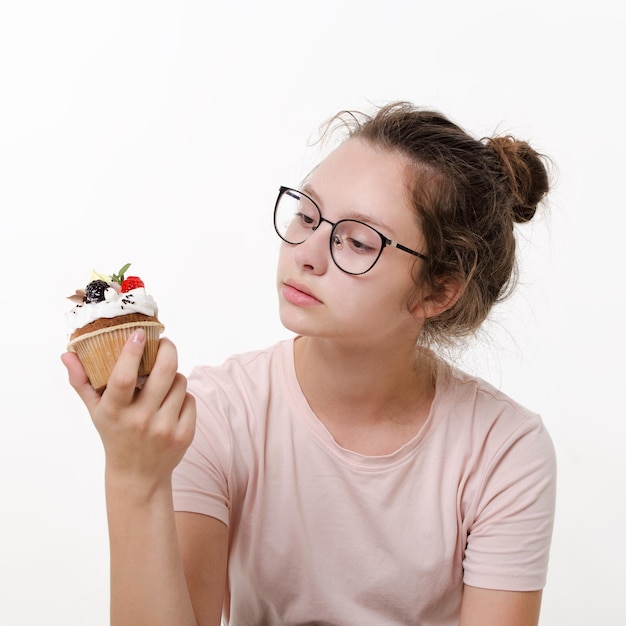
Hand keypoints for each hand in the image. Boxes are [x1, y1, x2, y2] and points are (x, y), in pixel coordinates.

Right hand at [61, 329, 195, 491]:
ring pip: (180, 382)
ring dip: (174, 375)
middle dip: (168, 349)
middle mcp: (140, 420)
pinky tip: (171, 403)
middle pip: (164, 372)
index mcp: (114, 411)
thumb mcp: (95, 411)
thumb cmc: (115, 435)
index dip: (132, 353)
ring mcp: (164, 428)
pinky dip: (182, 396)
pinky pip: (190, 399)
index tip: (138, 334)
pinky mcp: (184, 434)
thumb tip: (68, 354)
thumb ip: (81, 381)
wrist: (137, 475)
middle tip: (165, 343)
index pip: (123, 378)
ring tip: (163, 382)